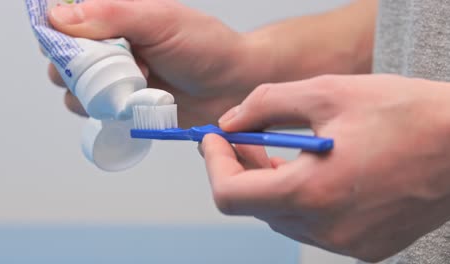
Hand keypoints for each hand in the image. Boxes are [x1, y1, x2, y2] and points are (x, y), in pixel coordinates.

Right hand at [47, 0, 266, 125]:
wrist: (234, 85)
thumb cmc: (205, 46)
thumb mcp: (160, 21)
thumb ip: (112, 15)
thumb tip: (58, 18)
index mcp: (114, 20)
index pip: (65, 26)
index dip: (62, 39)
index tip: (76, 51)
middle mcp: (111, 50)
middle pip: (64, 62)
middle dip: (80, 71)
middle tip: (117, 70)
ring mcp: (117, 81)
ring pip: (76, 92)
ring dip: (96, 95)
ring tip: (135, 87)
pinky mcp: (126, 108)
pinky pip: (97, 115)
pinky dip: (107, 114)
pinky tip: (132, 107)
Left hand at [202, 74, 449, 261]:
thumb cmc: (405, 114)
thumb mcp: (326, 93)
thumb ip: (265, 105)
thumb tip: (230, 122)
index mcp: (311, 192)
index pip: (230, 195)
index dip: (214, 164)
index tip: (212, 140)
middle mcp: (326, 228)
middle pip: (255, 206)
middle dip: (241, 169)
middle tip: (244, 137)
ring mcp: (348, 242)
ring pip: (283, 217)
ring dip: (271, 184)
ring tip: (280, 151)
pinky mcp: (367, 246)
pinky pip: (315, 226)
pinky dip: (303, 199)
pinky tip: (315, 172)